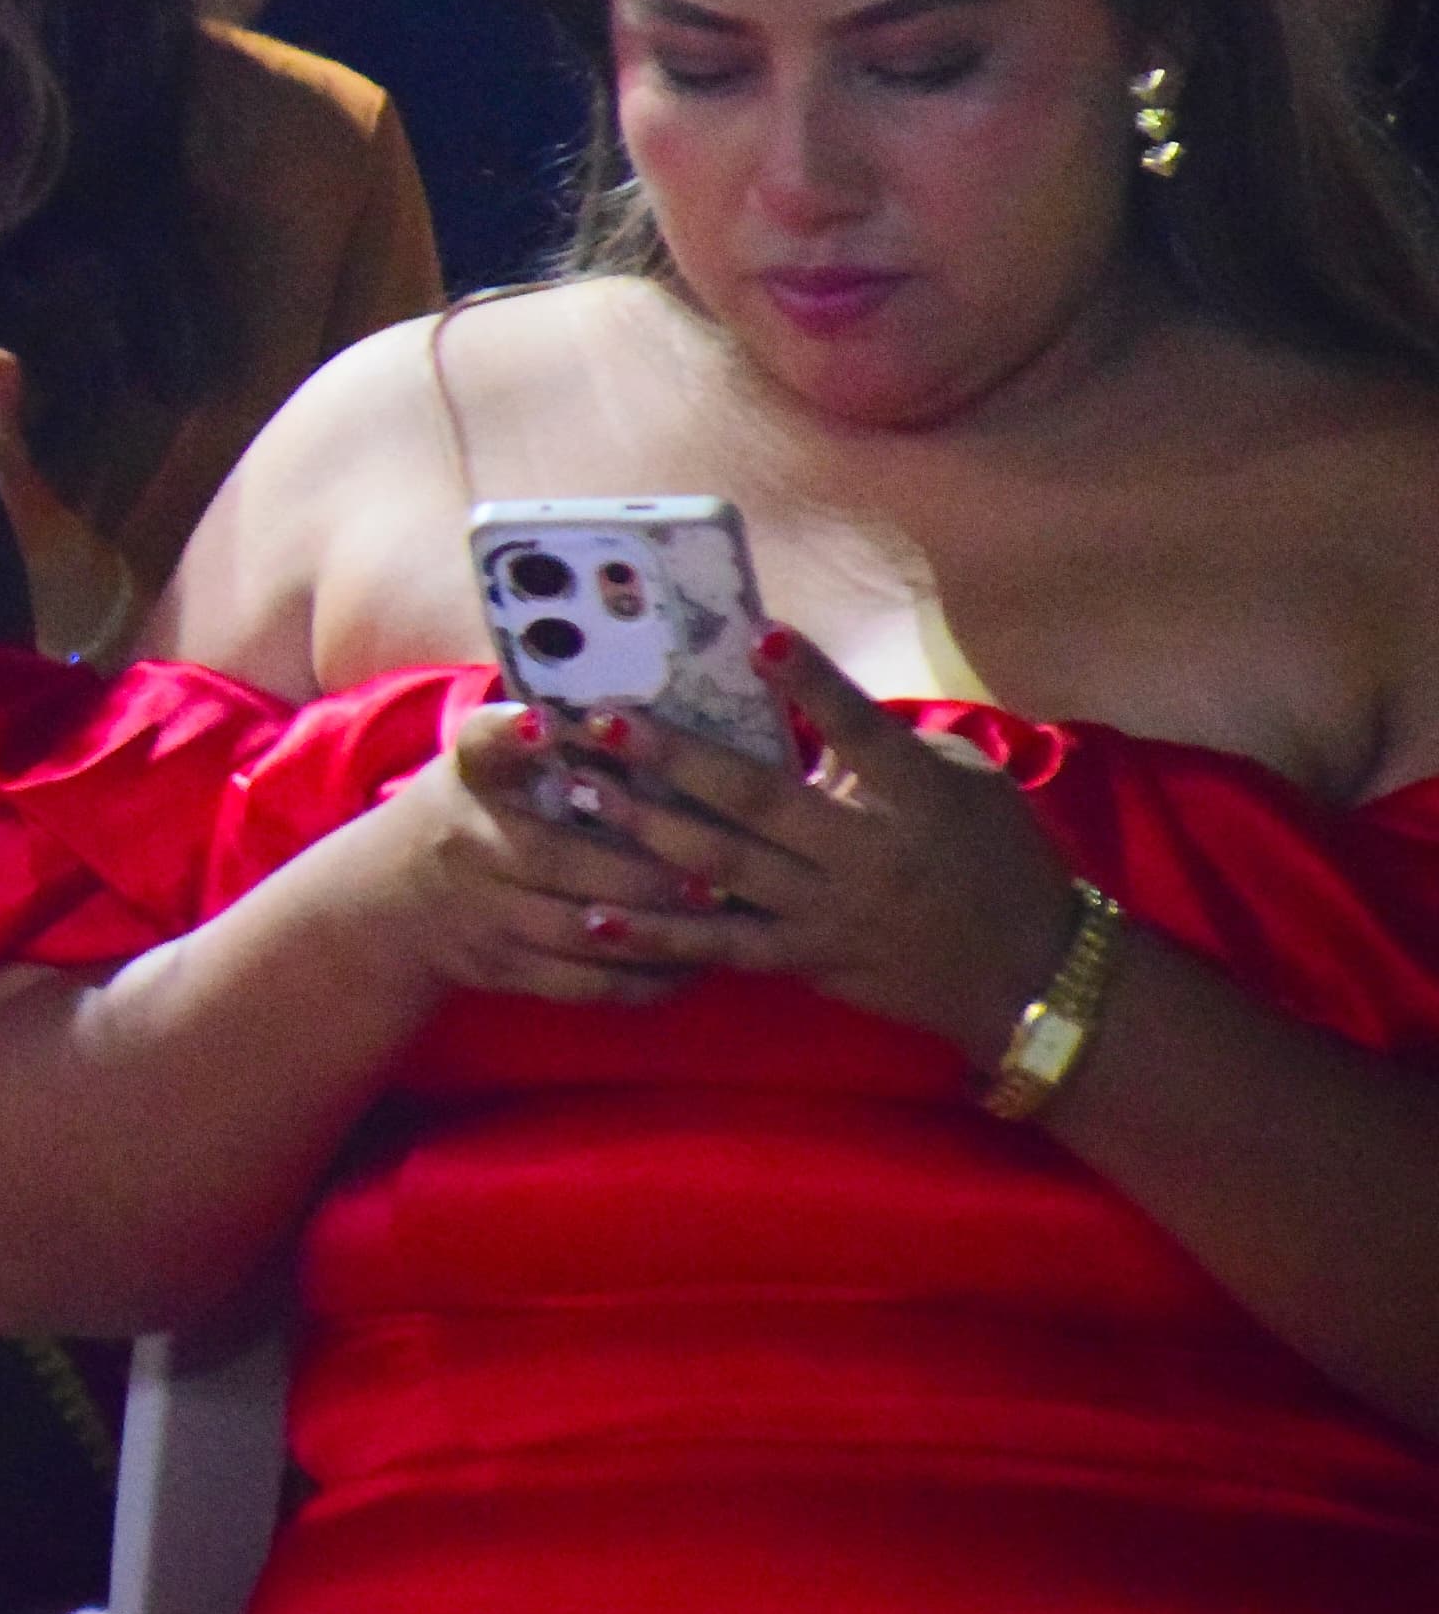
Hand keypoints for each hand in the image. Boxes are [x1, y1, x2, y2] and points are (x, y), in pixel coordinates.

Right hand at [342, 698, 710, 1005]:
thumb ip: (541, 739)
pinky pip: (578, 984)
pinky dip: (639, 980)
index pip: (483, 743)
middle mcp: (467, 840)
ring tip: (718, 918)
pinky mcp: (499, 967)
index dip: (512, 734)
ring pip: (575, 931)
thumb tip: (644, 709)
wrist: (386, 901)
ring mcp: (480, 911)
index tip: (544, 723)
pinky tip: (690, 964)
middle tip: (716, 872)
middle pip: (555, 859)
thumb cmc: (471, 813)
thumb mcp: (484, 764)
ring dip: (654, 931)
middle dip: (640, 870)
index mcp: (470, 774)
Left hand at [565, 626, 1080, 1061]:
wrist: (1035, 977)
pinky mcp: (806, 960)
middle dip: (674, 758)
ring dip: (645, 829)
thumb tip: (804, 697)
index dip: (812, 684)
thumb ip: (887, 743)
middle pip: (758, 799)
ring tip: (578, 792)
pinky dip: (660, 936)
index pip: (861, 729)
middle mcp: (864, 852)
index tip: (759, 636)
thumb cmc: (999, 859)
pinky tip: (597, 919)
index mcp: (917, 795)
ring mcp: (828, 912)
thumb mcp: (963, 782)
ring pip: (723, 869)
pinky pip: (723, 948)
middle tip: (601, 720)